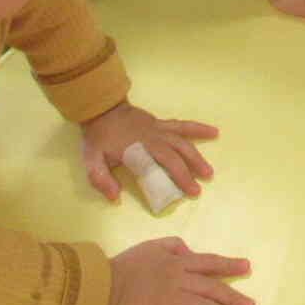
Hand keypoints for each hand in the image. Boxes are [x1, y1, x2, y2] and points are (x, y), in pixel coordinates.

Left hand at [78, 102, 217, 203]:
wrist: (101, 108)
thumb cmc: (98, 137)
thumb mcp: (91, 160)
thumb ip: (100, 178)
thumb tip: (115, 196)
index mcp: (140, 147)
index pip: (164, 164)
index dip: (178, 177)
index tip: (188, 192)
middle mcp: (154, 137)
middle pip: (177, 153)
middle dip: (189, 171)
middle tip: (198, 189)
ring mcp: (159, 129)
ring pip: (183, 140)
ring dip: (197, 155)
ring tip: (209, 171)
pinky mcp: (160, 123)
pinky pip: (181, 125)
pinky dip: (197, 129)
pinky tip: (213, 131)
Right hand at [105, 236, 253, 304]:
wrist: (103, 287)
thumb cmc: (127, 265)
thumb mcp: (152, 245)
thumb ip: (175, 246)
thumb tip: (191, 252)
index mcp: (178, 261)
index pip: (210, 262)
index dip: (229, 265)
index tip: (246, 268)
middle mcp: (179, 280)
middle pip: (212, 289)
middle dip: (234, 298)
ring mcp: (171, 301)